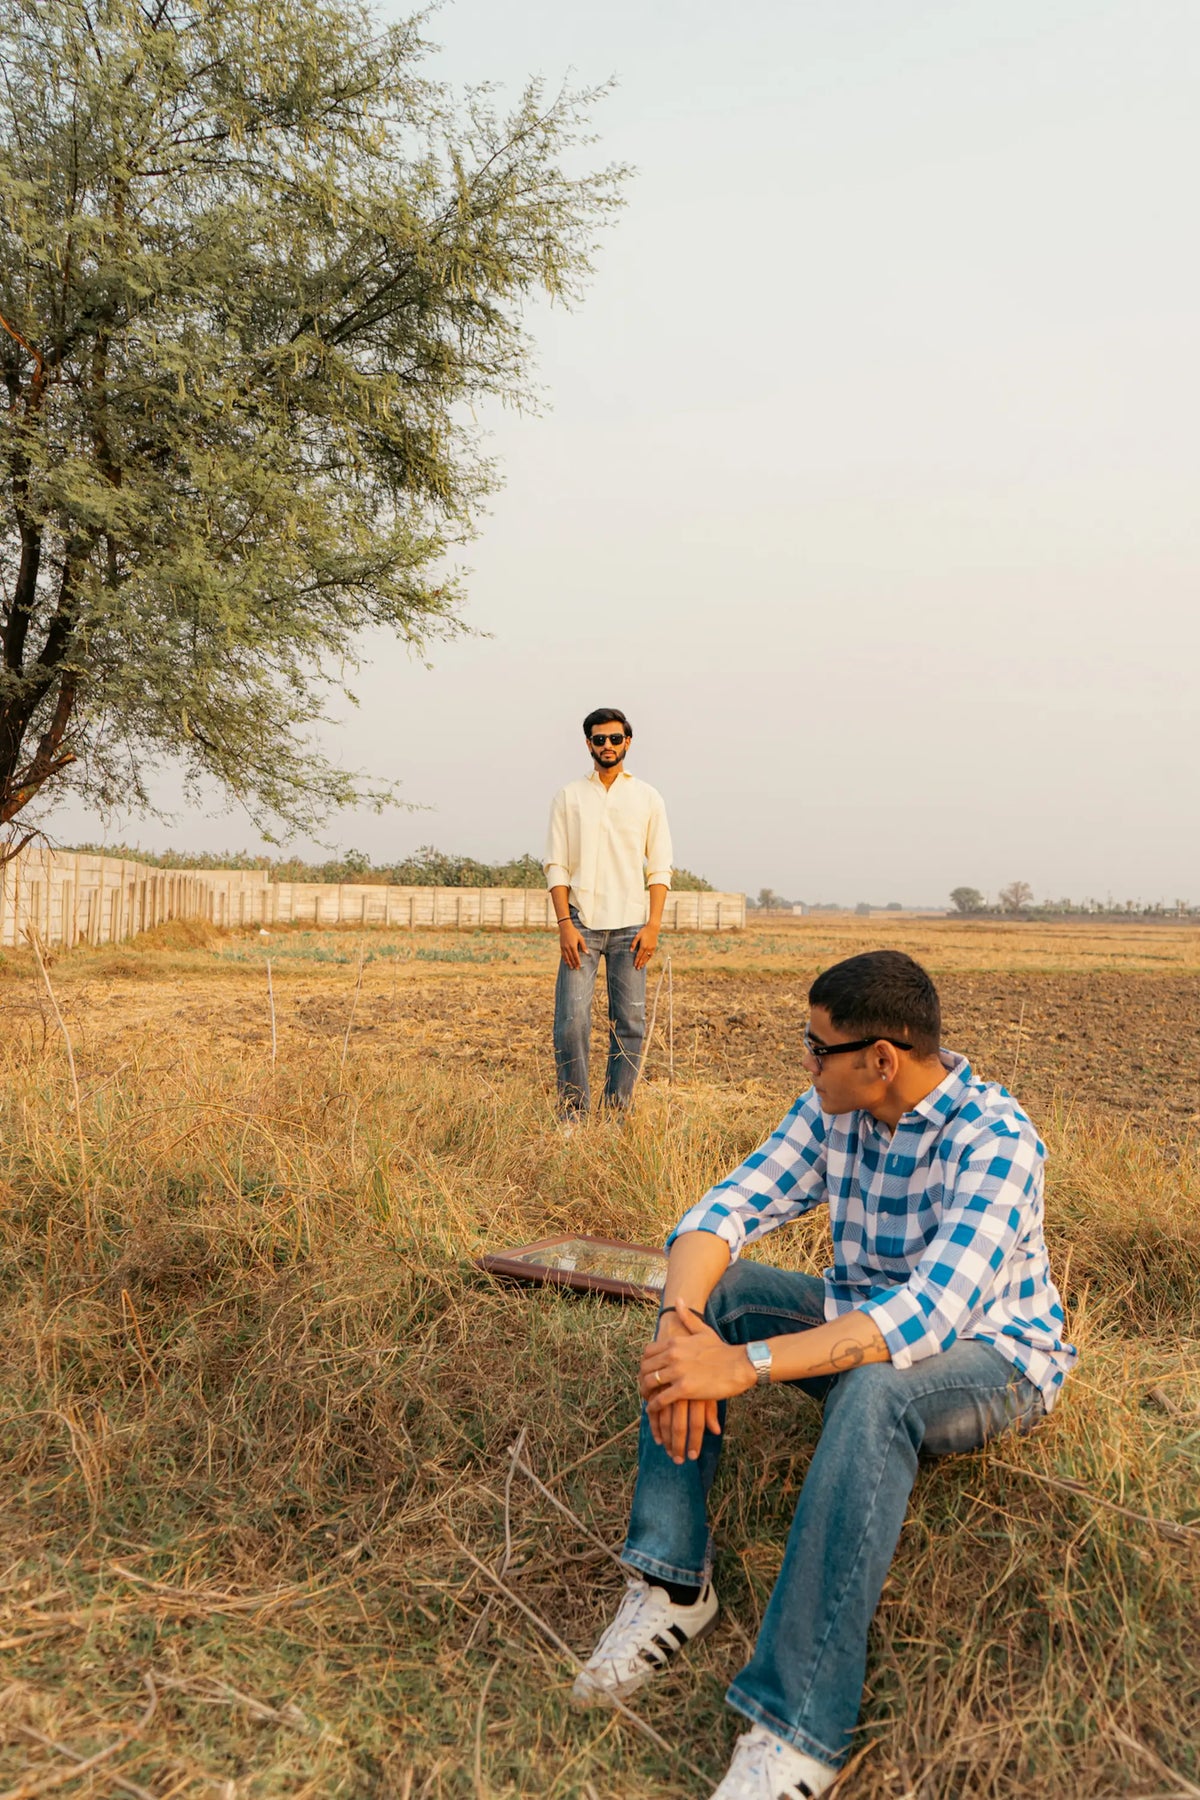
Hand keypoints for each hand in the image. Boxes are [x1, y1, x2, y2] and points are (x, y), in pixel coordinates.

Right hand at [558, 921, 586, 968]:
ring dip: (569, 963)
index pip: (576, 956)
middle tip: (576, 968)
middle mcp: (568, 948)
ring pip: (566, 957)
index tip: (579, 966)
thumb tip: (587, 953)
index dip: (577, 962)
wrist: (565, 927)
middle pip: (571, 958)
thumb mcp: (580, 938)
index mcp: (573, 946)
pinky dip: (564, 959)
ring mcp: (564, 947)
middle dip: (574, 963)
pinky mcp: (561, 946)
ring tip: (571, 967)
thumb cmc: (574, 932)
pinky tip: (566, 962)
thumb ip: (583, 946)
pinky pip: (563, 954)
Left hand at [631, 924, 658, 970]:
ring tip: (641, 967)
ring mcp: (652, 948)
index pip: (639, 955)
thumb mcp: (637, 936)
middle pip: (643, 958)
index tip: (634, 965)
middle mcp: (648, 948)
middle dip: (640, 963)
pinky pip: (651, 955)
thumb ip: (633, 944)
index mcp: (643, 946)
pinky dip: (648, 959)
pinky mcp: (654, 947)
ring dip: (644, 962)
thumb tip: (630, 950)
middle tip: (637, 968)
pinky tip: (646, 961)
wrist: (653, 928)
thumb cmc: (644, 931)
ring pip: (647, 957)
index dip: (636, 961)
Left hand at [639, 1305, 755, 1463]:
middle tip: (645, 1389)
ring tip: (648, 1400)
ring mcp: (677, 1372)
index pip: (647, 1353)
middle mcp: (672, 1355)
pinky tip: (655, 1409)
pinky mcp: (684, 1389)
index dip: (644, 1364)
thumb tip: (678, 1300)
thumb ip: (687, 1317)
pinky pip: (660, 1399)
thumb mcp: (703, 1330)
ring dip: (646, 1393)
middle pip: (645, 1368)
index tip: (647, 1373)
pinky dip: (654, 1406)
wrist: (740, 1365)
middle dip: (642, 1379)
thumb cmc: (722, 1350)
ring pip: (649, 1383)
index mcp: (674, 1342)